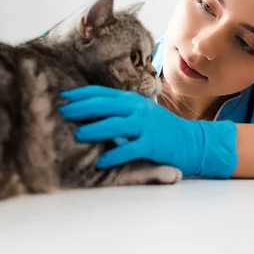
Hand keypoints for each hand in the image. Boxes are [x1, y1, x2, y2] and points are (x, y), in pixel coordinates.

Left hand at [58, 85, 237, 177]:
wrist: (191, 141)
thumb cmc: (159, 128)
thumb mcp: (139, 112)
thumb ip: (119, 110)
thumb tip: (88, 110)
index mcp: (131, 100)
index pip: (102, 93)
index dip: (81, 94)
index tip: (63, 96)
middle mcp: (137, 109)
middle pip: (105, 105)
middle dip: (81, 108)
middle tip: (62, 112)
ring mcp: (145, 125)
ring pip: (115, 125)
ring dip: (95, 129)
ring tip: (77, 135)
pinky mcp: (152, 144)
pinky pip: (130, 149)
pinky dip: (114, 155)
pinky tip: (101, 161)